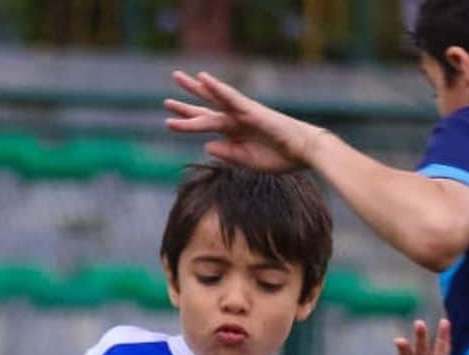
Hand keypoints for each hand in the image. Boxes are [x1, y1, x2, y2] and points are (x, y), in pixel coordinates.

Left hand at [165, 70, 325, 172]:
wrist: (303, 153)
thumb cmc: (279, 158)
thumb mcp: (248, 162)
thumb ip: (228, 153)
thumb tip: (206, 145)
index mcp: (234, 132)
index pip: (207, 124)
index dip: (187, 122)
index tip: (168, 122)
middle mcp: (236, 119)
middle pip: (207, 108)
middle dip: (186, 103)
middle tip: (165, 99)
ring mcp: (244, 113)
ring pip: (216, 99)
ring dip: (197, 88)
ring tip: (179, 78)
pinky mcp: (253, 111)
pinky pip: (232, 98)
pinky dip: (218, 88)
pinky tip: (205, 80)